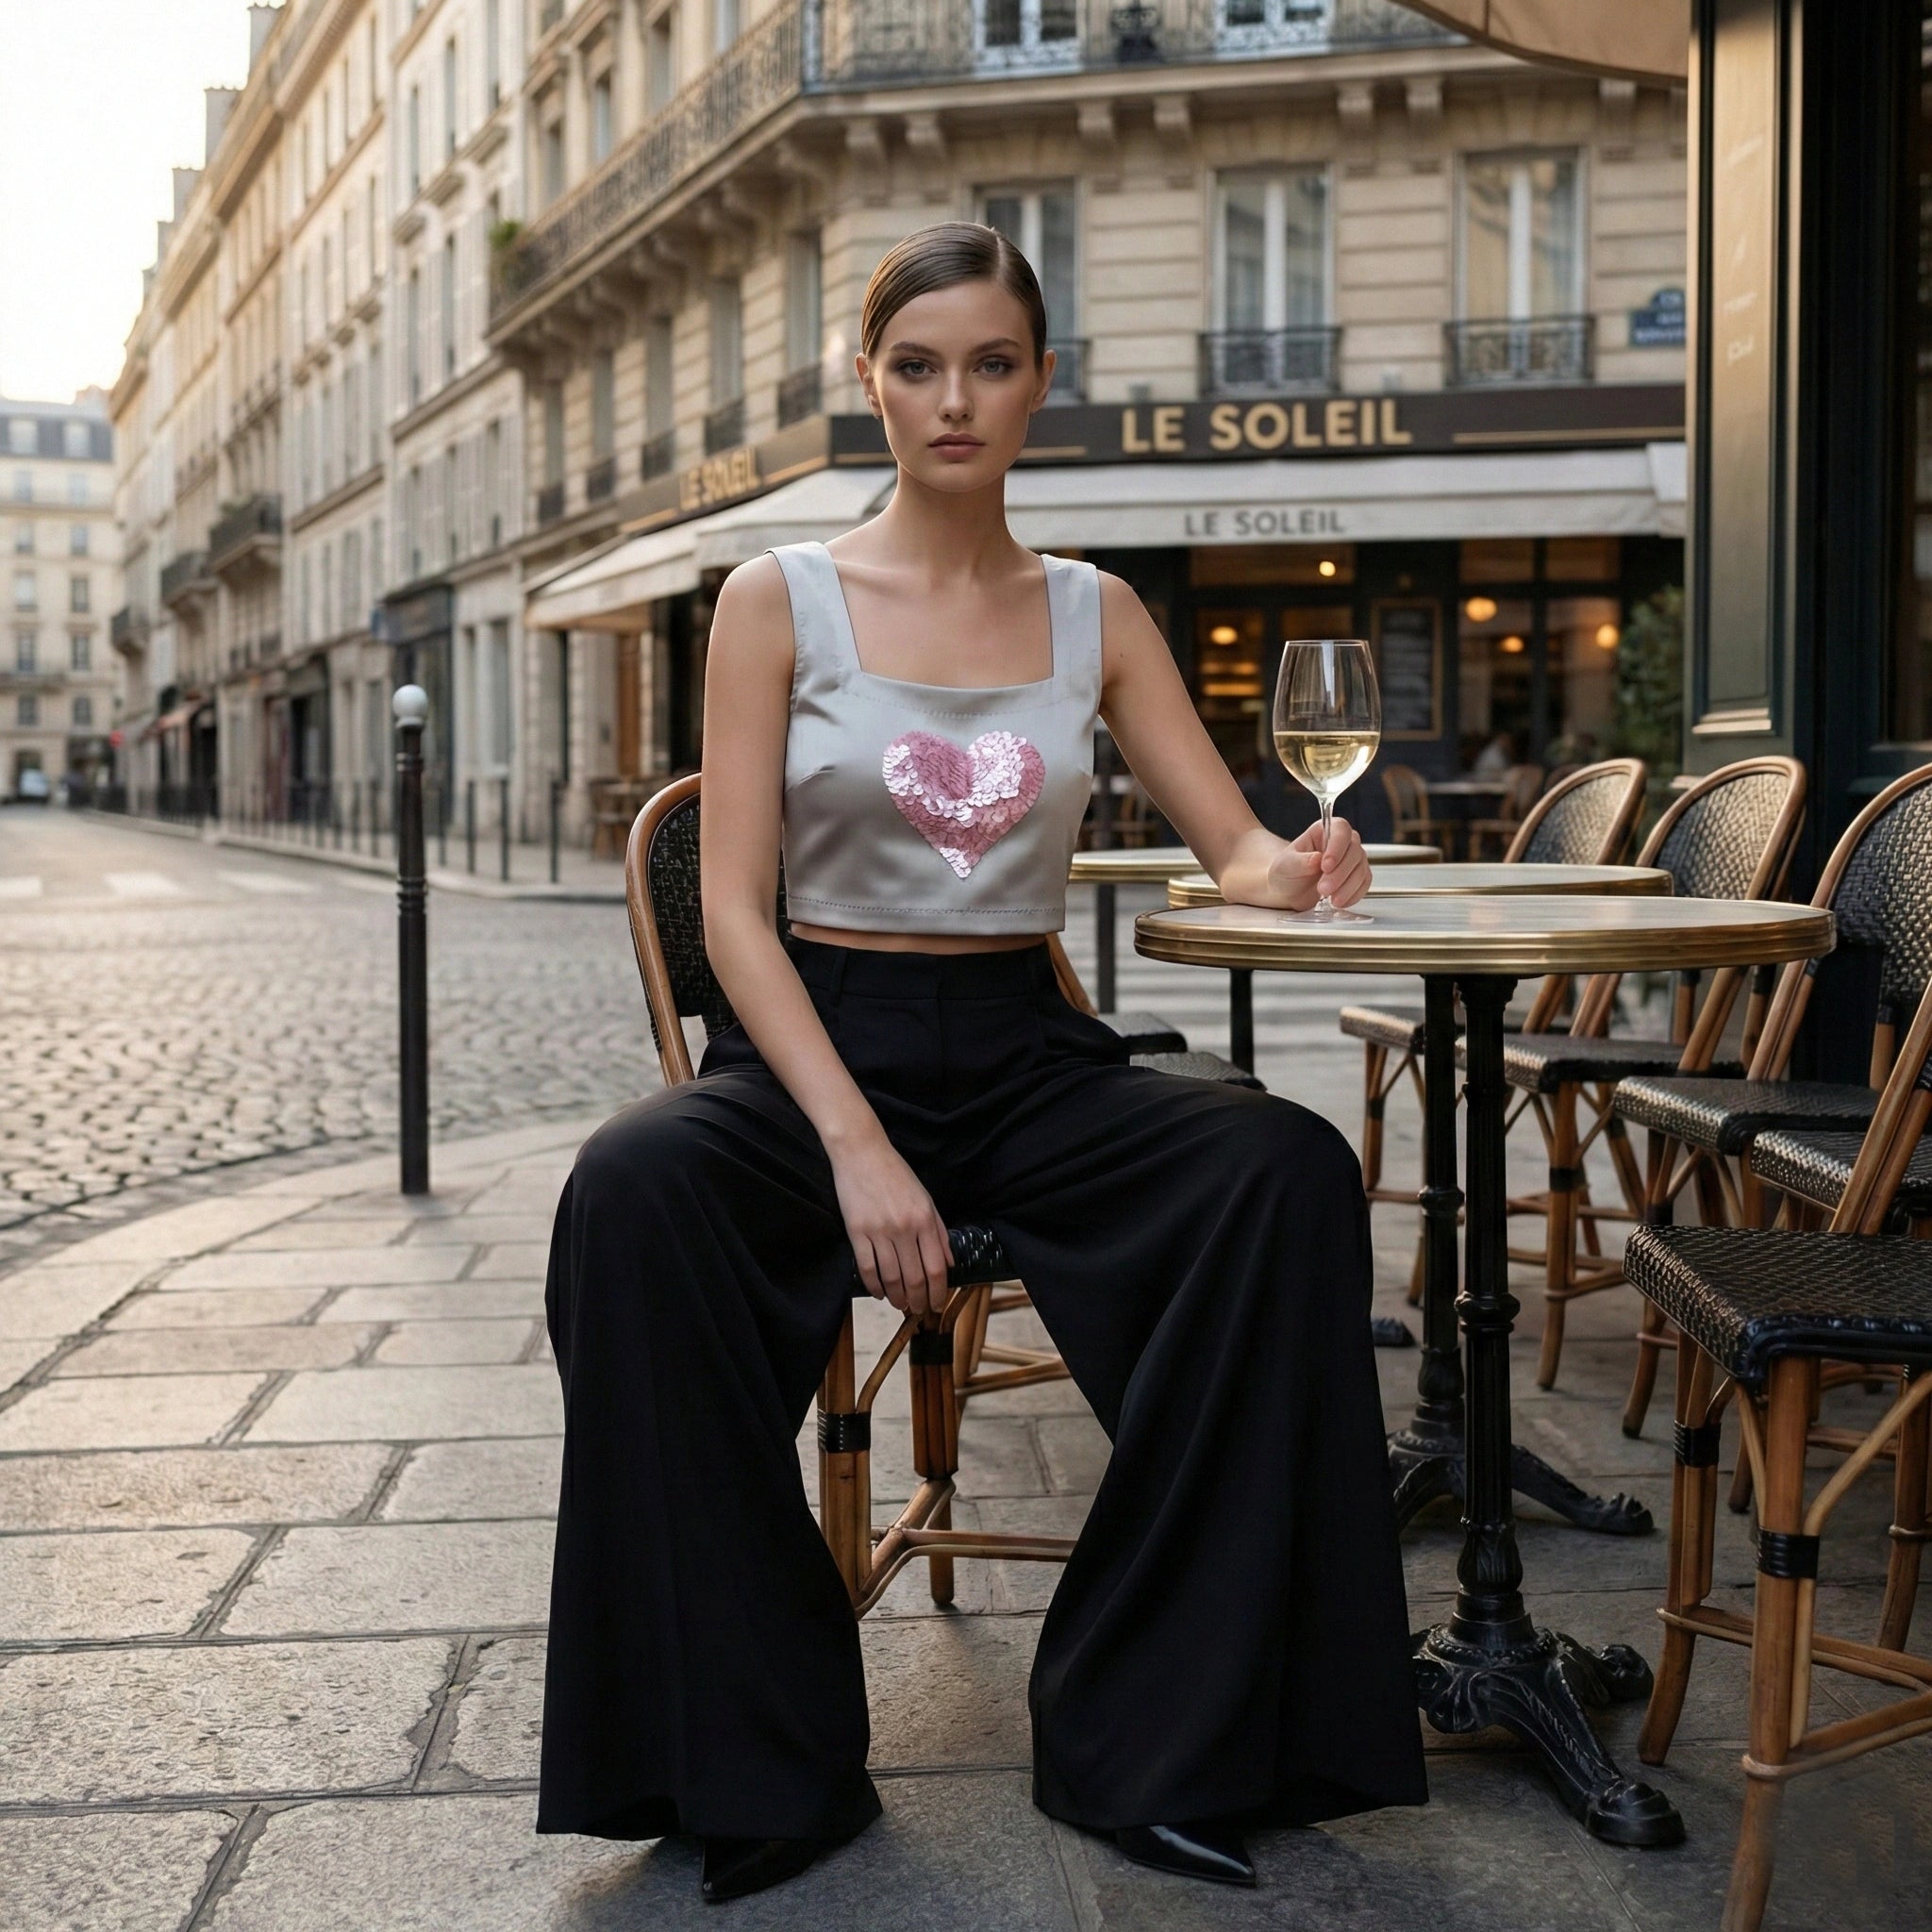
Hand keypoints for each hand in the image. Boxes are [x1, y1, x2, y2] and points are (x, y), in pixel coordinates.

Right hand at [829, 1135, 953, 1316]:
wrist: (862, 1153)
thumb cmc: (896, 1174)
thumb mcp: (926, 1199)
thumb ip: (940, 1232)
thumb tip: (950, 1264)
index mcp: (925, 1220)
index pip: (937, 1268)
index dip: (939, 1292)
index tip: (937, 1304)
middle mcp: (905, 1228)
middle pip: (915, 1279)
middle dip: (918, 1301)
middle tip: (919, 1312)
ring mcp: (879, 1231)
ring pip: (891, 1278)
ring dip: (897, 1298)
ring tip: (900, 1305)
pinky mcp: (857, 1231)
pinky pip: (867, 1268)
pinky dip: (874, 1286)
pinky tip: (879, 1293)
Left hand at [1278, 815, 1371, 908]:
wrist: (1289, 890)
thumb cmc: (1287, 872)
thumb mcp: (1285, 866)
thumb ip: (1300, 861)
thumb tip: (1316, 859)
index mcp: (1324, 830)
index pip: (1340, 830)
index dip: (1336, 847)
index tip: (1325, 866)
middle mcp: (1342, 842)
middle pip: (1354, 851)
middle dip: (1340, 873)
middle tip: (1323, 889)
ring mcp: (1352, 859)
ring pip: (1361, 868)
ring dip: (1347, 886)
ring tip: (1331, 900)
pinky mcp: (1357, 876)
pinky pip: (1364, 883)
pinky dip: (1354, 894)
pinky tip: (1340, 902)